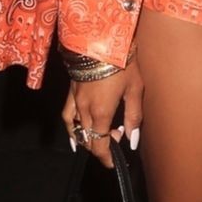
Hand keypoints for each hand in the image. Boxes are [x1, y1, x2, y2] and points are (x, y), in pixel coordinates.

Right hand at [62, 55, 143, 169]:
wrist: (100, 39)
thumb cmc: (122, 62)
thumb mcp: (135, 89)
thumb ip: (133, 117)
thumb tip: (132, 140)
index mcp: (101, 112)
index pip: (100, 145)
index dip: (107, 158)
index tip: (115, 163)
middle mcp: (84, 110)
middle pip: (89, 139)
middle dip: (102, 146)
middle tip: (118, 140)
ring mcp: (75, 100)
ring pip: (76, 130)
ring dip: (87, 139)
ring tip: (97, 140)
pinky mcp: (71, 91)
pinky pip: (66, 115)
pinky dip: (70, 127)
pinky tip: (74, 132)